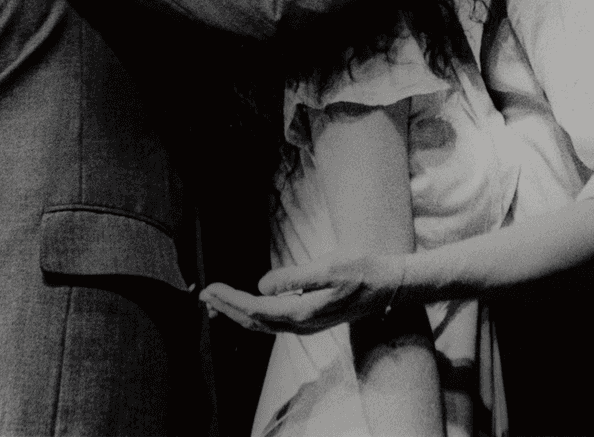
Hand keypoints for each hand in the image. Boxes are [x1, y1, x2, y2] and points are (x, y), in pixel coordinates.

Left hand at [199, 253, 404, 335]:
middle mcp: (302, 325)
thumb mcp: (329, 268)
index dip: (230, 300)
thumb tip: (260, 287)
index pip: (256, 310)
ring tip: (215, 303)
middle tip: (203, 295)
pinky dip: (253, 315)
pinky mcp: (310, 319)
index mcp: (303, 313)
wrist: (390, 285)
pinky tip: (245, 306)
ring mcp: (306, 325)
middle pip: (254, 321)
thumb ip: (294, 279)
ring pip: (263, 325)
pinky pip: (274, 322)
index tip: (210, 288)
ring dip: (237, 313)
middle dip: (227, 308)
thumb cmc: (362, 270)